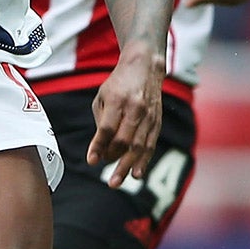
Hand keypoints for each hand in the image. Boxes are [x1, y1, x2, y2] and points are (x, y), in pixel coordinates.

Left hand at [87, 45, 163, 186]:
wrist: (145, 67)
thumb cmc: (118, 83)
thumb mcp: (103, 97)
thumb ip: (101, 121)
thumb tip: (100, 148)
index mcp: (118, 100)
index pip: (107, 128)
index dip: (99, 146)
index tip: (91, 161)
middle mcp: (136, 108)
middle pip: (125, 140)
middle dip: (116, 162)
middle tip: (109, 181)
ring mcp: (149, 115)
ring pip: (140, 146)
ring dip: (129, 166)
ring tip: (119, 181)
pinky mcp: (157, 121)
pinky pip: (151, 144)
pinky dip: (144, 160)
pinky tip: (137, 173)